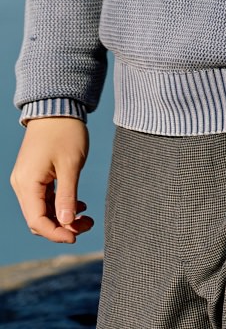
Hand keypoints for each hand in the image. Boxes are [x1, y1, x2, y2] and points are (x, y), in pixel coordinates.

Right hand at [10, 117, 92, 243]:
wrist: (58, 105)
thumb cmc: (65, 132)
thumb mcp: (71, 165)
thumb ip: (67, 196)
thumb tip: (66, 225)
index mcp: (27, 183)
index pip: (37, 221)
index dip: (56, 233)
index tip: (76, 237)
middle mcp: (21, 184)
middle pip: (38, 218)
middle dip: (62, 226)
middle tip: (87, 226)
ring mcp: (26, 179)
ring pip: (42, 209)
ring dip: (62, 216)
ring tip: (87, 217)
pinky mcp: (33, 175)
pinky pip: (44, 198)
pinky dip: (59, 204)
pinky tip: (79, 205)